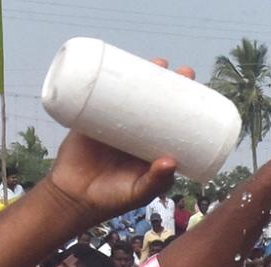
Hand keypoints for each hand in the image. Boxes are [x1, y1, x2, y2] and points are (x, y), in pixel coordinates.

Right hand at [42, 58, 191, 226]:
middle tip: (180, 72)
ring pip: (133, 94)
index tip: (197, 95)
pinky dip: (110, 79)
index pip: (173, 122)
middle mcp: (136, 132)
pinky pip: (102, 94)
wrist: (73, 198)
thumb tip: (171, 161)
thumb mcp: (138, 193)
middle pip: (156, 101)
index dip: (186, 105)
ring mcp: (114, 122)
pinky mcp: (92, 116)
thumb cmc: (111, 199)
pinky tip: (121, 63)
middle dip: (170, 84)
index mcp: (152, 147)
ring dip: (146, 74)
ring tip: (157, 62)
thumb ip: (155, 182)